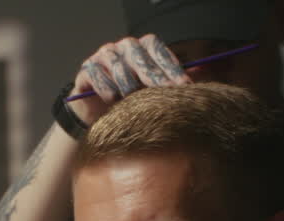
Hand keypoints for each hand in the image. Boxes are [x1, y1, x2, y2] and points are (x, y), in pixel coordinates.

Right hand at [68, 34, 190, 125]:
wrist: (98, 112)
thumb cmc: (130, 100)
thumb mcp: (153, 92)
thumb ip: (171, 83)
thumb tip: (196, 80)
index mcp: (143, 47)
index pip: (158, 50)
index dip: (171, 68)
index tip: (184, 86)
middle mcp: (124, 46)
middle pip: (140, 56)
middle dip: (153, 77)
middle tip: (164, 94)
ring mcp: (104, 55)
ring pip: (119, 67)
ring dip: (128, 87)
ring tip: (133, 103)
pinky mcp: (87, 68)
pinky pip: (98, 76)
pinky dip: (107, 89)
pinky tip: (112, 100)